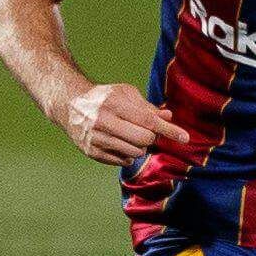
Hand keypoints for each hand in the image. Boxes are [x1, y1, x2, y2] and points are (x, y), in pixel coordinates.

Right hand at [60, 81, 188, 166]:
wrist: (69, 105)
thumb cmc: (103, 98)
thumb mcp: (125, 94)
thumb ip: (147, 107)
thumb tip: (168, 117)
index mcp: (113, 104)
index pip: (147, 121)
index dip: (168, 130)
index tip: (185, 138)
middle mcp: (103, 122)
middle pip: (144, 139)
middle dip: (151, 137)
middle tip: (146, 131)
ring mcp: (96, 139)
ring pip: (135, 153)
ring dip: (140, 146)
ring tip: (131, 135)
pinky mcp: (92, 152)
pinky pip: (123, 161)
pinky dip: (128, 155)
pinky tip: (120, 143)